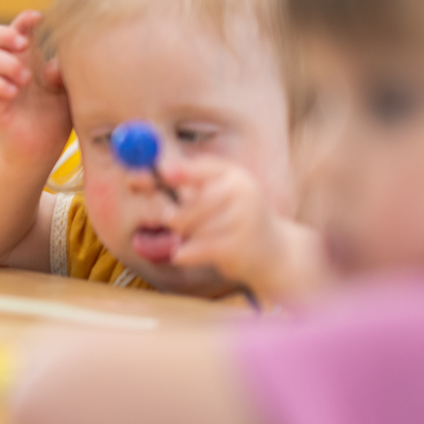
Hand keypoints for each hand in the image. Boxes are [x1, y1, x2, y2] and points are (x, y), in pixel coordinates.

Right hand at [0, 12, 72, 169]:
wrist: (39, 151)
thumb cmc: (53, 116)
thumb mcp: (66, 91)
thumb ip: (63, 74)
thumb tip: (54, 66)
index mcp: (28, 59)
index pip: (18, 29)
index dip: (24, 19)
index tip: (38, 18)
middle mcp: (9, 69)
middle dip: (5, 34)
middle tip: (24, 44)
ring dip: (6, 63)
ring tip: (26, 79)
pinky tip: (14, 93)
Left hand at [165, 155, 329, 303]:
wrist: (276, 253)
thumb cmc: (238, 221)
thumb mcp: (221, 195)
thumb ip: (189, 185)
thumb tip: (146, 176)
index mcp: (236, 177)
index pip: (203, 168)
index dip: (178, 172)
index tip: (158, 176)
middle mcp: (243, 193)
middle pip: (193, 203)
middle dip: (175, 217)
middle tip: (171, 224)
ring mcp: (244, 219)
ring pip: (193, 228)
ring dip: (187, 238)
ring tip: (201, 240)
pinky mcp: (239, 246)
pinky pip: (197, 249)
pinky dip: (185, 254)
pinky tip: (184, 255)